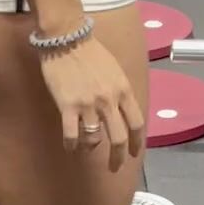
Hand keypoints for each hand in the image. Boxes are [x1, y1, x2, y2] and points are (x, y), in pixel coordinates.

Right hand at [40, 36, 145, 172]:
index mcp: (123, 90)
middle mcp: (109, 101)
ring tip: (85, 149)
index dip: (137, 143)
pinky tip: (70, 146)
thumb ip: (120, 91)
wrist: (66, 37)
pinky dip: (72, 144)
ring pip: (94, 140)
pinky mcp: (68, 106)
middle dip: (118, 158)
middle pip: (119, 138)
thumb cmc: (90, 51)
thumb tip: (122, 111)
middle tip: (114, 167)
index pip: (137, 124)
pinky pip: (72, 135)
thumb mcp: (115, 70)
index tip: (134, 154)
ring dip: (90, 149)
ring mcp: (88, 105)